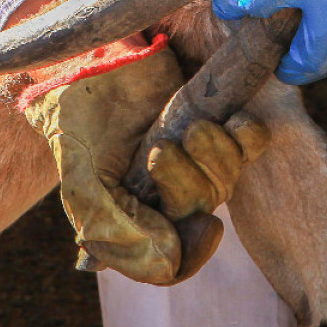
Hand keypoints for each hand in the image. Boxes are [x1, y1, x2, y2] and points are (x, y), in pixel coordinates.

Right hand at [20, 36, 267, 283]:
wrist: (86, 64)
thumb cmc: (77, 126)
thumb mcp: (83, 184)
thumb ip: (117, 228)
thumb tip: (169, 257)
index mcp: (133, 221)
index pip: (176, 262)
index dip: (196, 252)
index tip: (208, 226)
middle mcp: (166, 196)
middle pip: (202, 209)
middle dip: (190, 182)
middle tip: (162, 148)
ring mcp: (192, 159)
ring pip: (226, 179)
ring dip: (216, 154)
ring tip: (192, 126)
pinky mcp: (211, 125)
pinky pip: (249, 144)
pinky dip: (247, 135)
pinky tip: (235, 120)